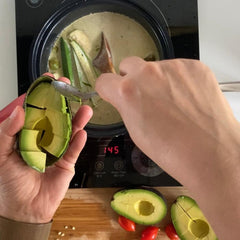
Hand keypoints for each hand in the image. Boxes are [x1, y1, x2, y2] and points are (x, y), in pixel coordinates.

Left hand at [0, 75, 92, 223]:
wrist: (24, 209)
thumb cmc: (9, 184)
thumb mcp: (1, 155)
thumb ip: (7, 132)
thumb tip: (19, 111)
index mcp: (26, 135)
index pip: (35, 111)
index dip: (41, 96)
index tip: (47, 82)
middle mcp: (43, 139)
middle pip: (55, 117)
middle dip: (62, 102)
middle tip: (67, 89)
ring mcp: (57, 150)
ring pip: (69, 131)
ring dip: (77, 120)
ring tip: (84, 110)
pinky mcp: (67, 162)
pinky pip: (74, 150)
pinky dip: (78, 141)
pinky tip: (82, 133)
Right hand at [95, 57, 239, 238]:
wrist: (209, 152)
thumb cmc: (170, 150)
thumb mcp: (136, 131)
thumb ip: (127, 107)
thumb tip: (127, 98)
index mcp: (127, 91)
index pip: (104, 80)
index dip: (108, 89)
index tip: (113, 92)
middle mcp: (147, 73)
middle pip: (128, 64)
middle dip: (131, 78)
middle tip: (144, 95)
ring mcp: (173, 67)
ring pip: (156, 67)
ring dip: (158, 80)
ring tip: (173, 102)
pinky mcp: (194, 66)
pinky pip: (179, 69)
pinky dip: (179, 80)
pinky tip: (188, 99)